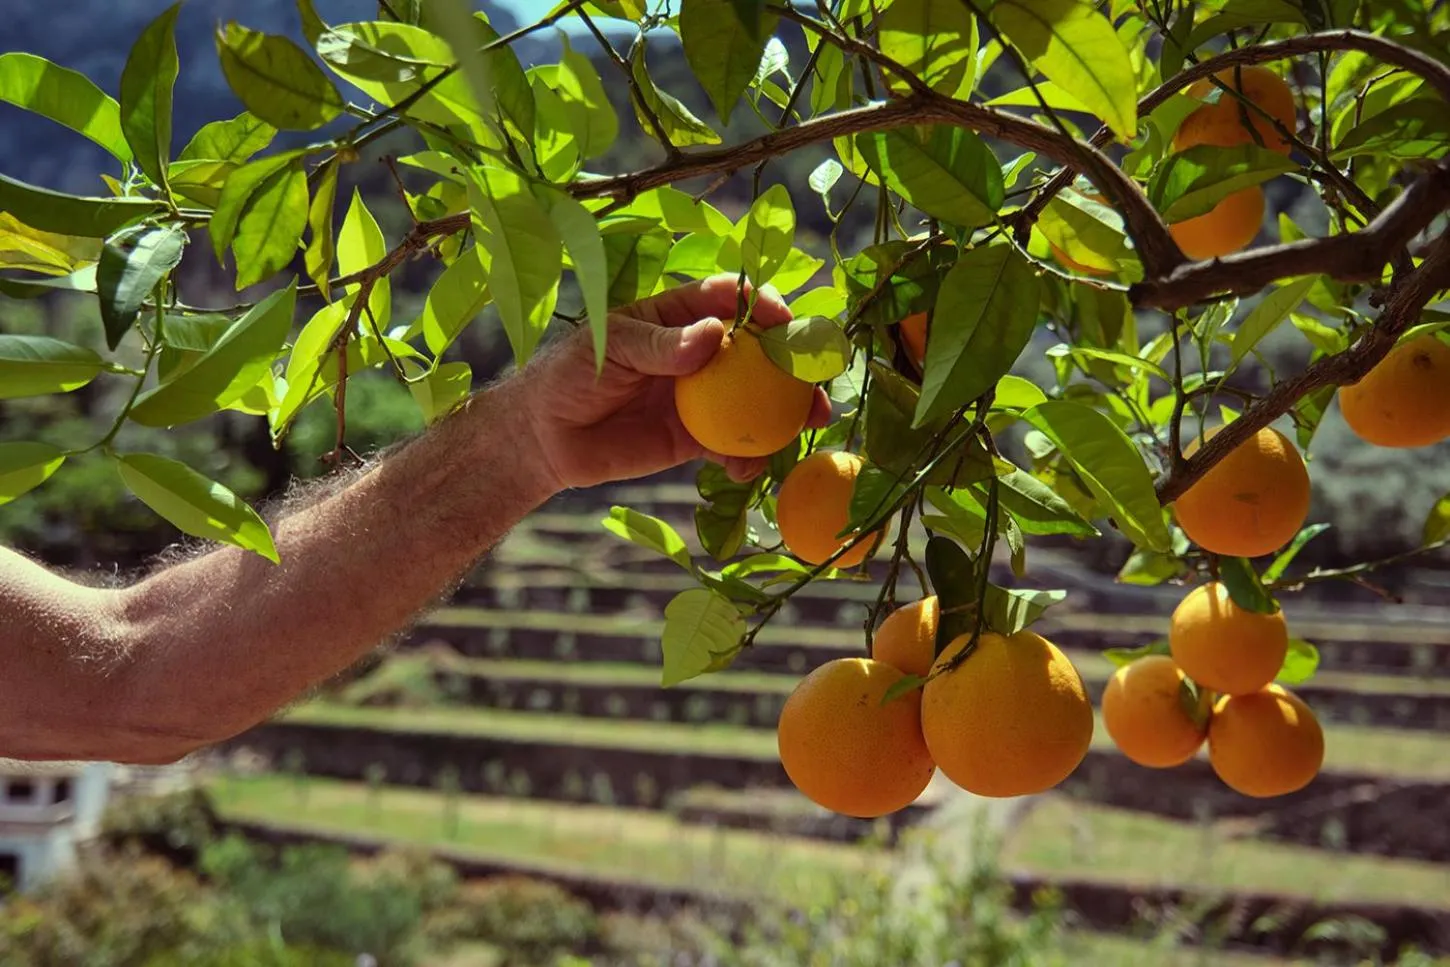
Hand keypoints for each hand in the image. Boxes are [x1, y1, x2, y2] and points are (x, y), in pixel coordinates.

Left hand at [511, 275, 832, 493]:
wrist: (545, 437)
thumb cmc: (569, 375)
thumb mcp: (610, 350)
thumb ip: (661, 346)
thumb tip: (714, 336)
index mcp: (677, 316)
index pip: (729, 300)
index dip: (762, 304)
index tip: (782, 320)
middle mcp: (698, 354)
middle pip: (759, 352)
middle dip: (796, 363)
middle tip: (816, 379)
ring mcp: (701, 397)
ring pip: (758, 400)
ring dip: (788, 413)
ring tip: (806, 426)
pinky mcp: (695, 438)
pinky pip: (733, 444)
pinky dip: (748, 455)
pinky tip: (747, 467)